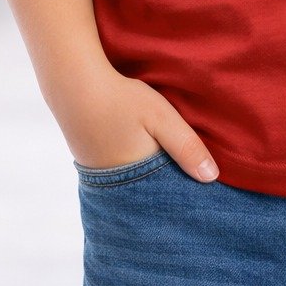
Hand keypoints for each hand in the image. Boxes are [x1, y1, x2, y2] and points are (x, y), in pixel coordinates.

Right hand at [50, 62, 219, 182]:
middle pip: (152, 198)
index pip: (168, 200)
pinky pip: (122, 177)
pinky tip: (146, 159)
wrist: (73, 84)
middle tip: (192, 188)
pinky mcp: (93, 164)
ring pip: (137, 187)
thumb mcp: (161, 118)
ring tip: (171, 172)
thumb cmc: (121, 100)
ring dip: (153, 182)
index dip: (186, 196)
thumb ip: (186, 147)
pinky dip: (136, 172)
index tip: (205, 196)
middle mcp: (117, 187)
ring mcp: (102, 177)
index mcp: (137, 181)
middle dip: (171, 193)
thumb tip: (212, 178)